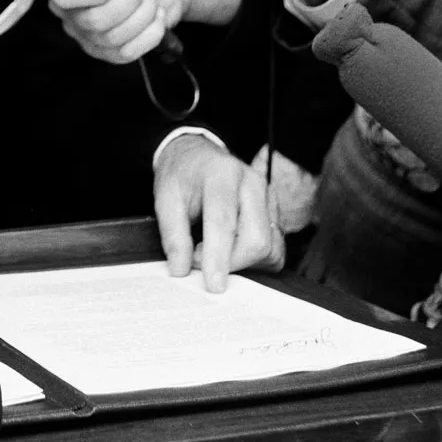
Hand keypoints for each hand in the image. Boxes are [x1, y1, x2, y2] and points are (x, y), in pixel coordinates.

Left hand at [154, 135, 282, 293]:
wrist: (197, 156)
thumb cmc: (182, 176)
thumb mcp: (164, 197)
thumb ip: (172, 233)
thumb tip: (181, 269)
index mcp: (222, 174)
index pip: (224, 222)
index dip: (219, 257)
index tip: (213, 285)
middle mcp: (253, 183)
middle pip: (256, 240)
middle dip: (231, 263)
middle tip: (199, 257)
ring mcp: (269, 198)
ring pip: (269, 249)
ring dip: (242, 263)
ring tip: (215, 250)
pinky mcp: (276, 213)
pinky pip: (275, 251)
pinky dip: (255, 261)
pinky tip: (233, 250)